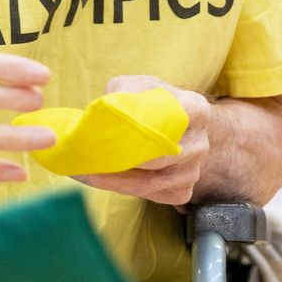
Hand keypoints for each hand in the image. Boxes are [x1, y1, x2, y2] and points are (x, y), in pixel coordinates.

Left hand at [73, 75, 212, 204]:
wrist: (182, 129)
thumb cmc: (154, 104)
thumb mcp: (141, 86)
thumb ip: (123, 92)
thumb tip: (103, 111)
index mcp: (194, 110)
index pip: (164, 121)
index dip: (132, 129)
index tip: (102, 134)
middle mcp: (199, 143)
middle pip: (153, 157)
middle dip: (116, 159)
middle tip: (83, 158)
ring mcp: (193, 171)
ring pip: (148, 182)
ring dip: (113, 180)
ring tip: (83, 172)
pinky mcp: (183, 191)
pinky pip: (149, 194)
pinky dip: (122, 189)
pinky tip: (101, 179)